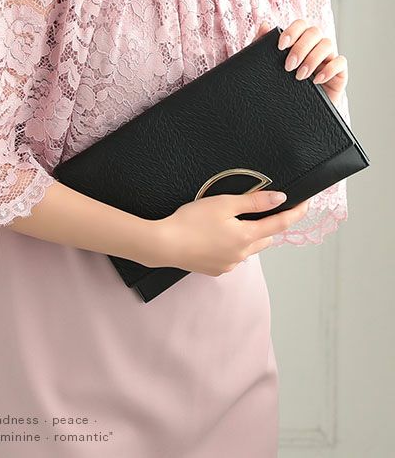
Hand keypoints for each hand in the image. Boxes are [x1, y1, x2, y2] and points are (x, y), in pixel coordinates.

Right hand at [152, 190, 310, 275]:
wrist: (164, 244)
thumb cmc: (190, 221)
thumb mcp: (223, 204)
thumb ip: (253, 202)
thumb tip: (279, 199)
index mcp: (247, 236)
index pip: (280, 224)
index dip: (295, 213)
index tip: (306, 203)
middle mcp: (242, 254)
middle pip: (265, 237)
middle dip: (267, 224)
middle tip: (257, 208)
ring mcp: (229, 264)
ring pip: (249, 248)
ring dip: (248, 236)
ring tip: (230, 222)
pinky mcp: (216, 269)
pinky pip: (233, 256)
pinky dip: (232, 245)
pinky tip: (215, 236)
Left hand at [255, 20, 347, 107]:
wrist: (296, 113)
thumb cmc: (283, 84)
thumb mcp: (269, 65)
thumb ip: (264, 45)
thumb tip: (265, 25)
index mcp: (300, 40)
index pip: (300, 24)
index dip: (292, 31)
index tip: (280, 46)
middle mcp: (316, 45)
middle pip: (315, 32)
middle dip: (300, 48)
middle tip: (288, 66)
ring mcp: (329, 57)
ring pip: (328, 44)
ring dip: (312, 59)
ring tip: (299, 76)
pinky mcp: (339, 72)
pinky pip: (341, 62)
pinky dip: (329, 69)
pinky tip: (316, 81)